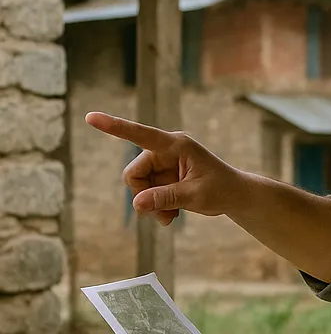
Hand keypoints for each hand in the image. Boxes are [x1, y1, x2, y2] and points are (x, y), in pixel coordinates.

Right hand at [85, 112, 243, 225]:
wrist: (235, 196)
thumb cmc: (221, 189)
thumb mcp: (194, 195)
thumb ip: (166, 198)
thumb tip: (136, 204)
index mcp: (176, 144)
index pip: (141, 135)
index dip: (114, 126)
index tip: (91, 117)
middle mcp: (167, 150)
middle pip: (134, 172)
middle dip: (143, 195)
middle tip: (163, 213)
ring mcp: (164, 164)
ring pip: (138, 186)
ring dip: (150, 205)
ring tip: (171, 216)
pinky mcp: (163, 177)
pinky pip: (145, 193)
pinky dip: (154, 207)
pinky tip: (171, 216)